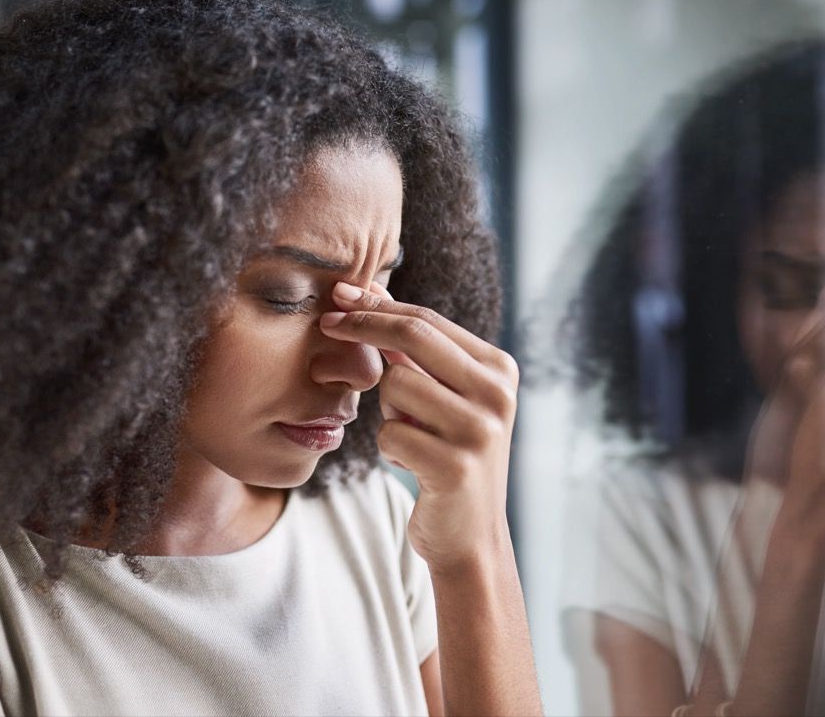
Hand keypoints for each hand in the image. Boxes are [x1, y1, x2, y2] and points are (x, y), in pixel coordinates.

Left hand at [320, 280, 519, 573]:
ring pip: (395, 385)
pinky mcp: (455, 466)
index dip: (377, 305)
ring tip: (412, 435)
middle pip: (412, 336)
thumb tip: (368, 290)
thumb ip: (412, 347)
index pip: (427, 320)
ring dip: (388, 410)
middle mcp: (497, 394)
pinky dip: (390, 448)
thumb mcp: (441, 396)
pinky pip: (390, 434)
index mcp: (499, 369)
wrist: (470, 535)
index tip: (338, 295)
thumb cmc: (447, 455)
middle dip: (362, 326)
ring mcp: (480, 430)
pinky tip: (414, 465)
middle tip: (325, 324)